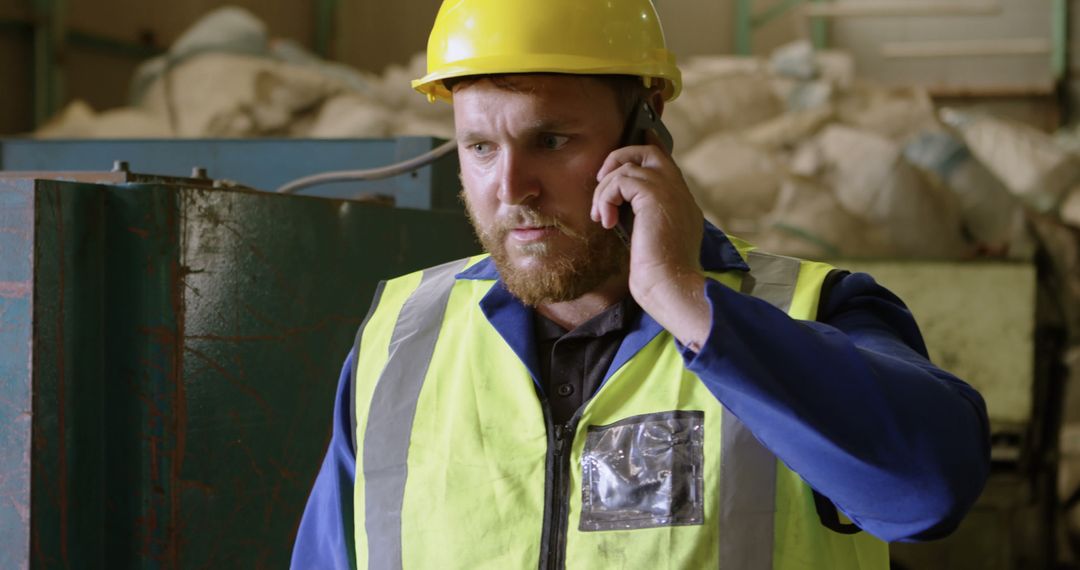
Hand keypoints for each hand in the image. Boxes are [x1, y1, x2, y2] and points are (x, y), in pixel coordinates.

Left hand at [591, 130, 709, 349]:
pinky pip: (620, 179)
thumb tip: (622, 214)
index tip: (633, 140)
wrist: (671, 286)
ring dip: (605, 190)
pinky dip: (606, 197)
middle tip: (602, 181)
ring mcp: (669, 190)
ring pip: (628, 167)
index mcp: (683, 204)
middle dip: (620, 159)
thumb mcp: (655, 243)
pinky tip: (606, 221)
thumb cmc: (661, 277)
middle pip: (649, 152)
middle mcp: (680, 192)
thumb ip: (647, 221)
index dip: (646, 148)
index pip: (665, 164)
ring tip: (601, 216)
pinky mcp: (653, 194)